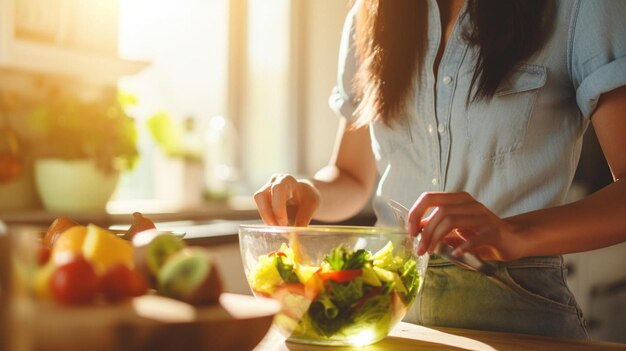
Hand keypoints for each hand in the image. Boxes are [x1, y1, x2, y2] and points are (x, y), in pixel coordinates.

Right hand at [253, 174, 320, 225]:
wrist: (304, 193)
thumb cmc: (308, 196)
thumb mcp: (312, 205)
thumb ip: (304, 217)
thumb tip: (296, 232)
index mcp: (287, 180)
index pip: (278, 189)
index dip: (278, 207)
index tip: (283, 223)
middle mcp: (273, 182)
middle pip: (261, 196)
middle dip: (267, 214)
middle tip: (276, 228)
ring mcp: (266, 189)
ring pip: (258, 204)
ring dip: (266, 218)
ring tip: (279, 229)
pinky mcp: (262, 199)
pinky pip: (261, 210)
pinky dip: (268, 220)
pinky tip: (277, 226)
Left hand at [407, 192, 524, 260]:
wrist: (513, 239)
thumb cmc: (481, 233)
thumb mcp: (456, 227)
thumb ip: (438, 225)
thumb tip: (416, 228)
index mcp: (458, 199)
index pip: (429, 197)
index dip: (415, 213)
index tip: (410, 232)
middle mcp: (470, 204)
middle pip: (440, 212)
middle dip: (425, 232)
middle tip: (420, 249)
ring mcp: (483, 216)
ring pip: (452, 221)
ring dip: (437, 238)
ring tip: (432, 252)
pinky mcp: (494, 231)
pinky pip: (474, 237)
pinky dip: (461, 246)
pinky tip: (455, 254)